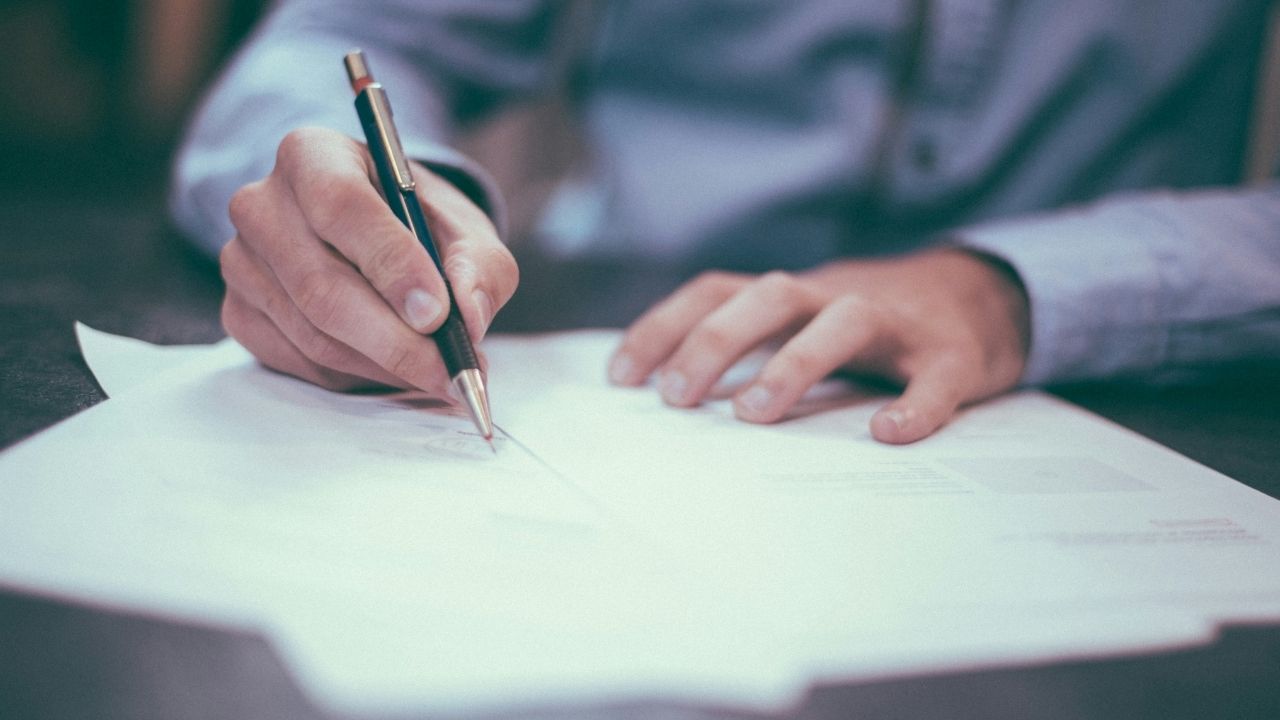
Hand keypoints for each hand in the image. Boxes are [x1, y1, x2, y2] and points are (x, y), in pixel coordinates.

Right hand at [220, 127, 516, 393]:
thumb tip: (469, 316)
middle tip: (450, 370)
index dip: (391, 264)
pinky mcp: (239, 312)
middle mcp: (262, 203)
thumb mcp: (465, 229)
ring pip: (313, 333)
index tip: (437, 313)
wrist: (377, 236)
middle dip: (395, 340)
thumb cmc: (419, 225)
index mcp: (313, 155)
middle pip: (321, 285)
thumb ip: (479, 266)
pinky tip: (392, 367)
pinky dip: (355, 376)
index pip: (341, 206)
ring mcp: (241, 261)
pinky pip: (299, 361)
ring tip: (437, 373)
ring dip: (383, 365)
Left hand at [608, 249, 1029, 442]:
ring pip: (843, 322)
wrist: (983, 296)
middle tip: (676, 398)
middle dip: (715, 341)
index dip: (665, 326)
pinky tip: (889, 434)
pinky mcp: (953, 354)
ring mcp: (897, 323)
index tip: (620, 377)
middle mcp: (836, 296)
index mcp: (793, 295)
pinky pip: (935, 377)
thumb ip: (751, 346)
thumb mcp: (803, 322)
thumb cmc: (870, 324)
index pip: (716, 292)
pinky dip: (915, 404)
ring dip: (794, 362)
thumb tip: (668, 396)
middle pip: (769, 296)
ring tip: (754, 414)